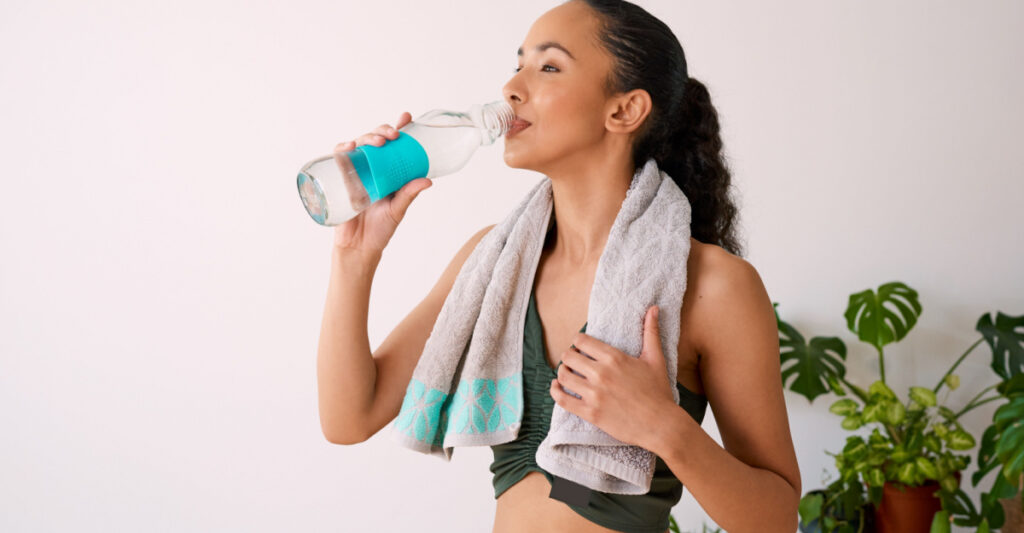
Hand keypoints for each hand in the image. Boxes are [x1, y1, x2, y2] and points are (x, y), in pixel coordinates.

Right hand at [331, 111, 432, 253]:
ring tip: (378, 142)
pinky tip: (350, 147)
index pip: (393, 146)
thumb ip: (409, 194)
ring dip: (367, 137)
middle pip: (376, 141)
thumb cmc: (380, 230)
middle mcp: (371, 168)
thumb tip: (428, 180)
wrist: (358, 247)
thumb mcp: (397, 210)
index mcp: (388, 172)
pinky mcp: (340, 178)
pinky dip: (343, 148)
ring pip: (359, 144)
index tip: (406, 118)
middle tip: (393, 135)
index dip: (399, 129)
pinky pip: (339, 157)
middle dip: (383, 131)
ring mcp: (355, 172)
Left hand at [549, 305, 677, 449]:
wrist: (661, 425)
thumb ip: (651, 332)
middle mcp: (601, 374)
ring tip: (566, 374)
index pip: (581, 341)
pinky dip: (555, 392)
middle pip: (568, 357)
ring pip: (563, 377)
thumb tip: (654, 308)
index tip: (580, 346)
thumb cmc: (659, 392)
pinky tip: (556, 388)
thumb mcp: (655, 359)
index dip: (578, 341)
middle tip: (573, 361)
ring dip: (562, 373)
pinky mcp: (590, 413)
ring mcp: (594, 394)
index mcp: (614, 358)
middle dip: (569, 357)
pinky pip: (562, 400)